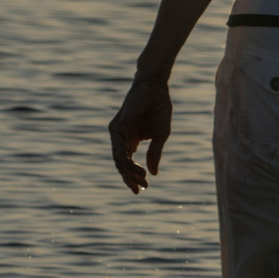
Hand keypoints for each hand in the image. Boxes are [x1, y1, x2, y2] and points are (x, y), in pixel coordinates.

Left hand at [108, 77, 171, 192]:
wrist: (156, 88)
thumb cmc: (158, 109)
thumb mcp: (161, 135)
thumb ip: (155, 153)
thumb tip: (153, 173)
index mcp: (129, 141)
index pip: (127, 163)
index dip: (133, 177)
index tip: (142, 189)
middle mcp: (121, 138)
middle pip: (120, 164)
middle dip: (130, 178)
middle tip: (142, 188)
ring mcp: (117, 132)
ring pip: (118, 159)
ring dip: (129, 172)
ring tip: (142, 180)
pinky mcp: (117, 126)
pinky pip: (118, 148)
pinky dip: (126, 160)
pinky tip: (135, 167)